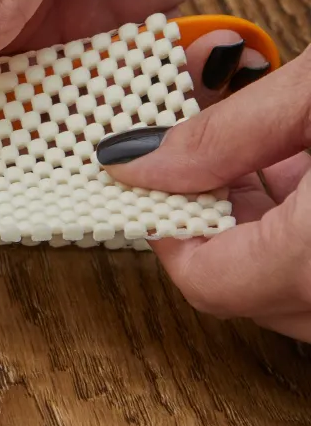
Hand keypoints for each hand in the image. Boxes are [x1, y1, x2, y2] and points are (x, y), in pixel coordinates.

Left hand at [96, 35, 310, 342]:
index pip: (208, 281)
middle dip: (212, 225)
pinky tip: (303, 170)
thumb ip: (225, 135)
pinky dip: (302, 234)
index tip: (148, 174)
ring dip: (262, 231)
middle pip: (249, 290)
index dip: (165, 224)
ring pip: (291, 287)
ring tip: (260, 156)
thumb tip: (132, 159)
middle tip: (198, 161)